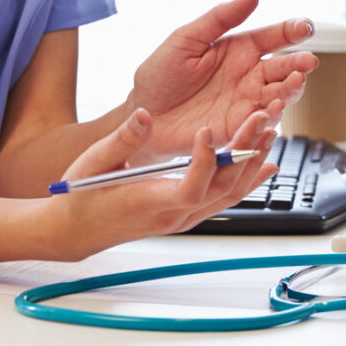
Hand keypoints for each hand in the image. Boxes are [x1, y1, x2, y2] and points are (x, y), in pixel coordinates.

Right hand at [51, 108, 279, 256]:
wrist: (77, 231)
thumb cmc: (82, 200)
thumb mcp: (95, 163)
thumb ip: (123, 139)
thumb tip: (146, 114)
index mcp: (150, 203)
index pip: (191, 189)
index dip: (205, 162)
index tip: (207, 132)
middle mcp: (174, 215)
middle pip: (222, 189)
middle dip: (245, 152)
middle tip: (261, 119)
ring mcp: (183, 218)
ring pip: (229, 195)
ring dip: (252, 163)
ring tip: (268, 132)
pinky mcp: (186, 213)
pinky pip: (225, 200)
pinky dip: (247, 180)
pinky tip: (264, 164)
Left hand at [126, 0, 317, 156]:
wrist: (143, 116)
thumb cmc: (160, 76)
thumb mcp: (186, 39)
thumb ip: (220, 18)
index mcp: (238, 50)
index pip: (272, 37)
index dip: (291, 31)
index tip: (305, 27)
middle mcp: (248, 76)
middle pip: (283, 68)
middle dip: (299, 64)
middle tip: (307, 62)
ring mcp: (245, 102)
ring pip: (279, 95)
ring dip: (291, 89)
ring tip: (296, 82)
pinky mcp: (238, 127)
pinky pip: (261, 122)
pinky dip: (271, 116)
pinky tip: (274, 107)